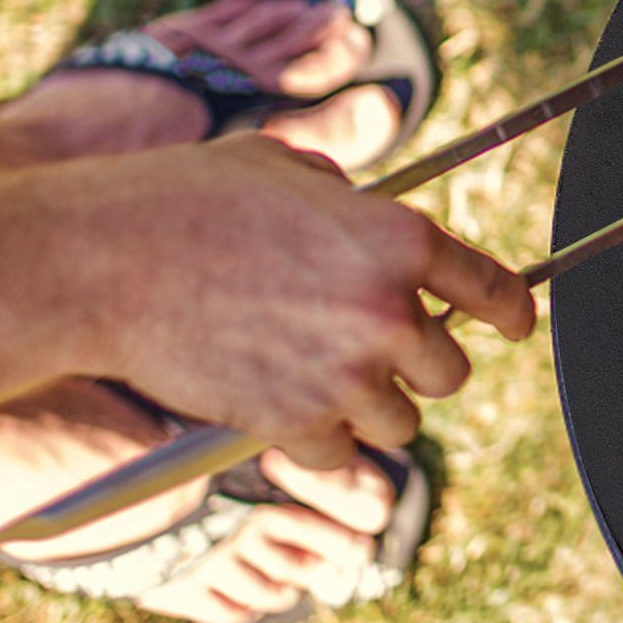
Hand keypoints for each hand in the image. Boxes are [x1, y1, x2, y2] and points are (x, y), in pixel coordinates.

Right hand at [33, 135, 537, 467]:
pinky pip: (342, 454)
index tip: (517, 325)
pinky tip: (281, 401)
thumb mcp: (285, 169)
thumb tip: (364, 219)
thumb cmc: (185, 199)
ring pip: (401, 420)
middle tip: (368, 348)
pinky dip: (320, 438)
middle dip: (416, 362)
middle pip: (450, 371)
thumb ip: (345, 201)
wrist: (105, 261)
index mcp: (398, 238)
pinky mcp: (297, 425)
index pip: (490, 289)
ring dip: (368, 404)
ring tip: (314, 372)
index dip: (512, 311)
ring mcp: (345, 376)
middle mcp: (387, 311)